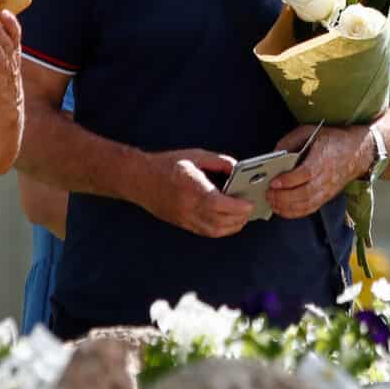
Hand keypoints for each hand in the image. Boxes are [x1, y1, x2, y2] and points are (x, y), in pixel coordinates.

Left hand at [0, 10, 24, 125]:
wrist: (5, 105)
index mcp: (13, 54)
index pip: (15, 36)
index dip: (11, 24)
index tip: (4, 12)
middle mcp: (12, 64)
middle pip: (9, 47)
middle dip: (2, 34)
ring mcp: (7, 78)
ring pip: (5, 63)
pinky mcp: (0, 93)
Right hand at [139, 149, 254, 238]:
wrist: (140, 179)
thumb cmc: (167, 165)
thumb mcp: (196, 155)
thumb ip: (219, 162)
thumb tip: (237, 169)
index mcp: (193, 188)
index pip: (220, 204)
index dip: (238, 207)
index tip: (249, 203)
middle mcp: (189, 207)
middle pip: (220, 221)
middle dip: (240, 217)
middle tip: (249, 209)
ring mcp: (184, 218)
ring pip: (214, 231)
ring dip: (232, 226)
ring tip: (242, 217)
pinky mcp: (181, 224)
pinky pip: (205, 232)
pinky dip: (220, 229)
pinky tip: (227, 222)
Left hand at [267, 124, 369, 219]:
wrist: (357, 151)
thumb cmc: (332, 140)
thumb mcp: (310, 131)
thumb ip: (290, 141)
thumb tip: (273, 154)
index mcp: (323, 157)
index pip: (306, 173)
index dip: (289, 180)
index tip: (274, 182)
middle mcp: (327, 176)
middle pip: (305, 193)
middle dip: (284, 197)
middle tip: (268, 194)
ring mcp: (328, 189)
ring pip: (307, 204)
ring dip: (287, 207)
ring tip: (272, 202)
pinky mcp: (327, 197)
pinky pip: (310, 209)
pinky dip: (295, 212)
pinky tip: (282, 209)